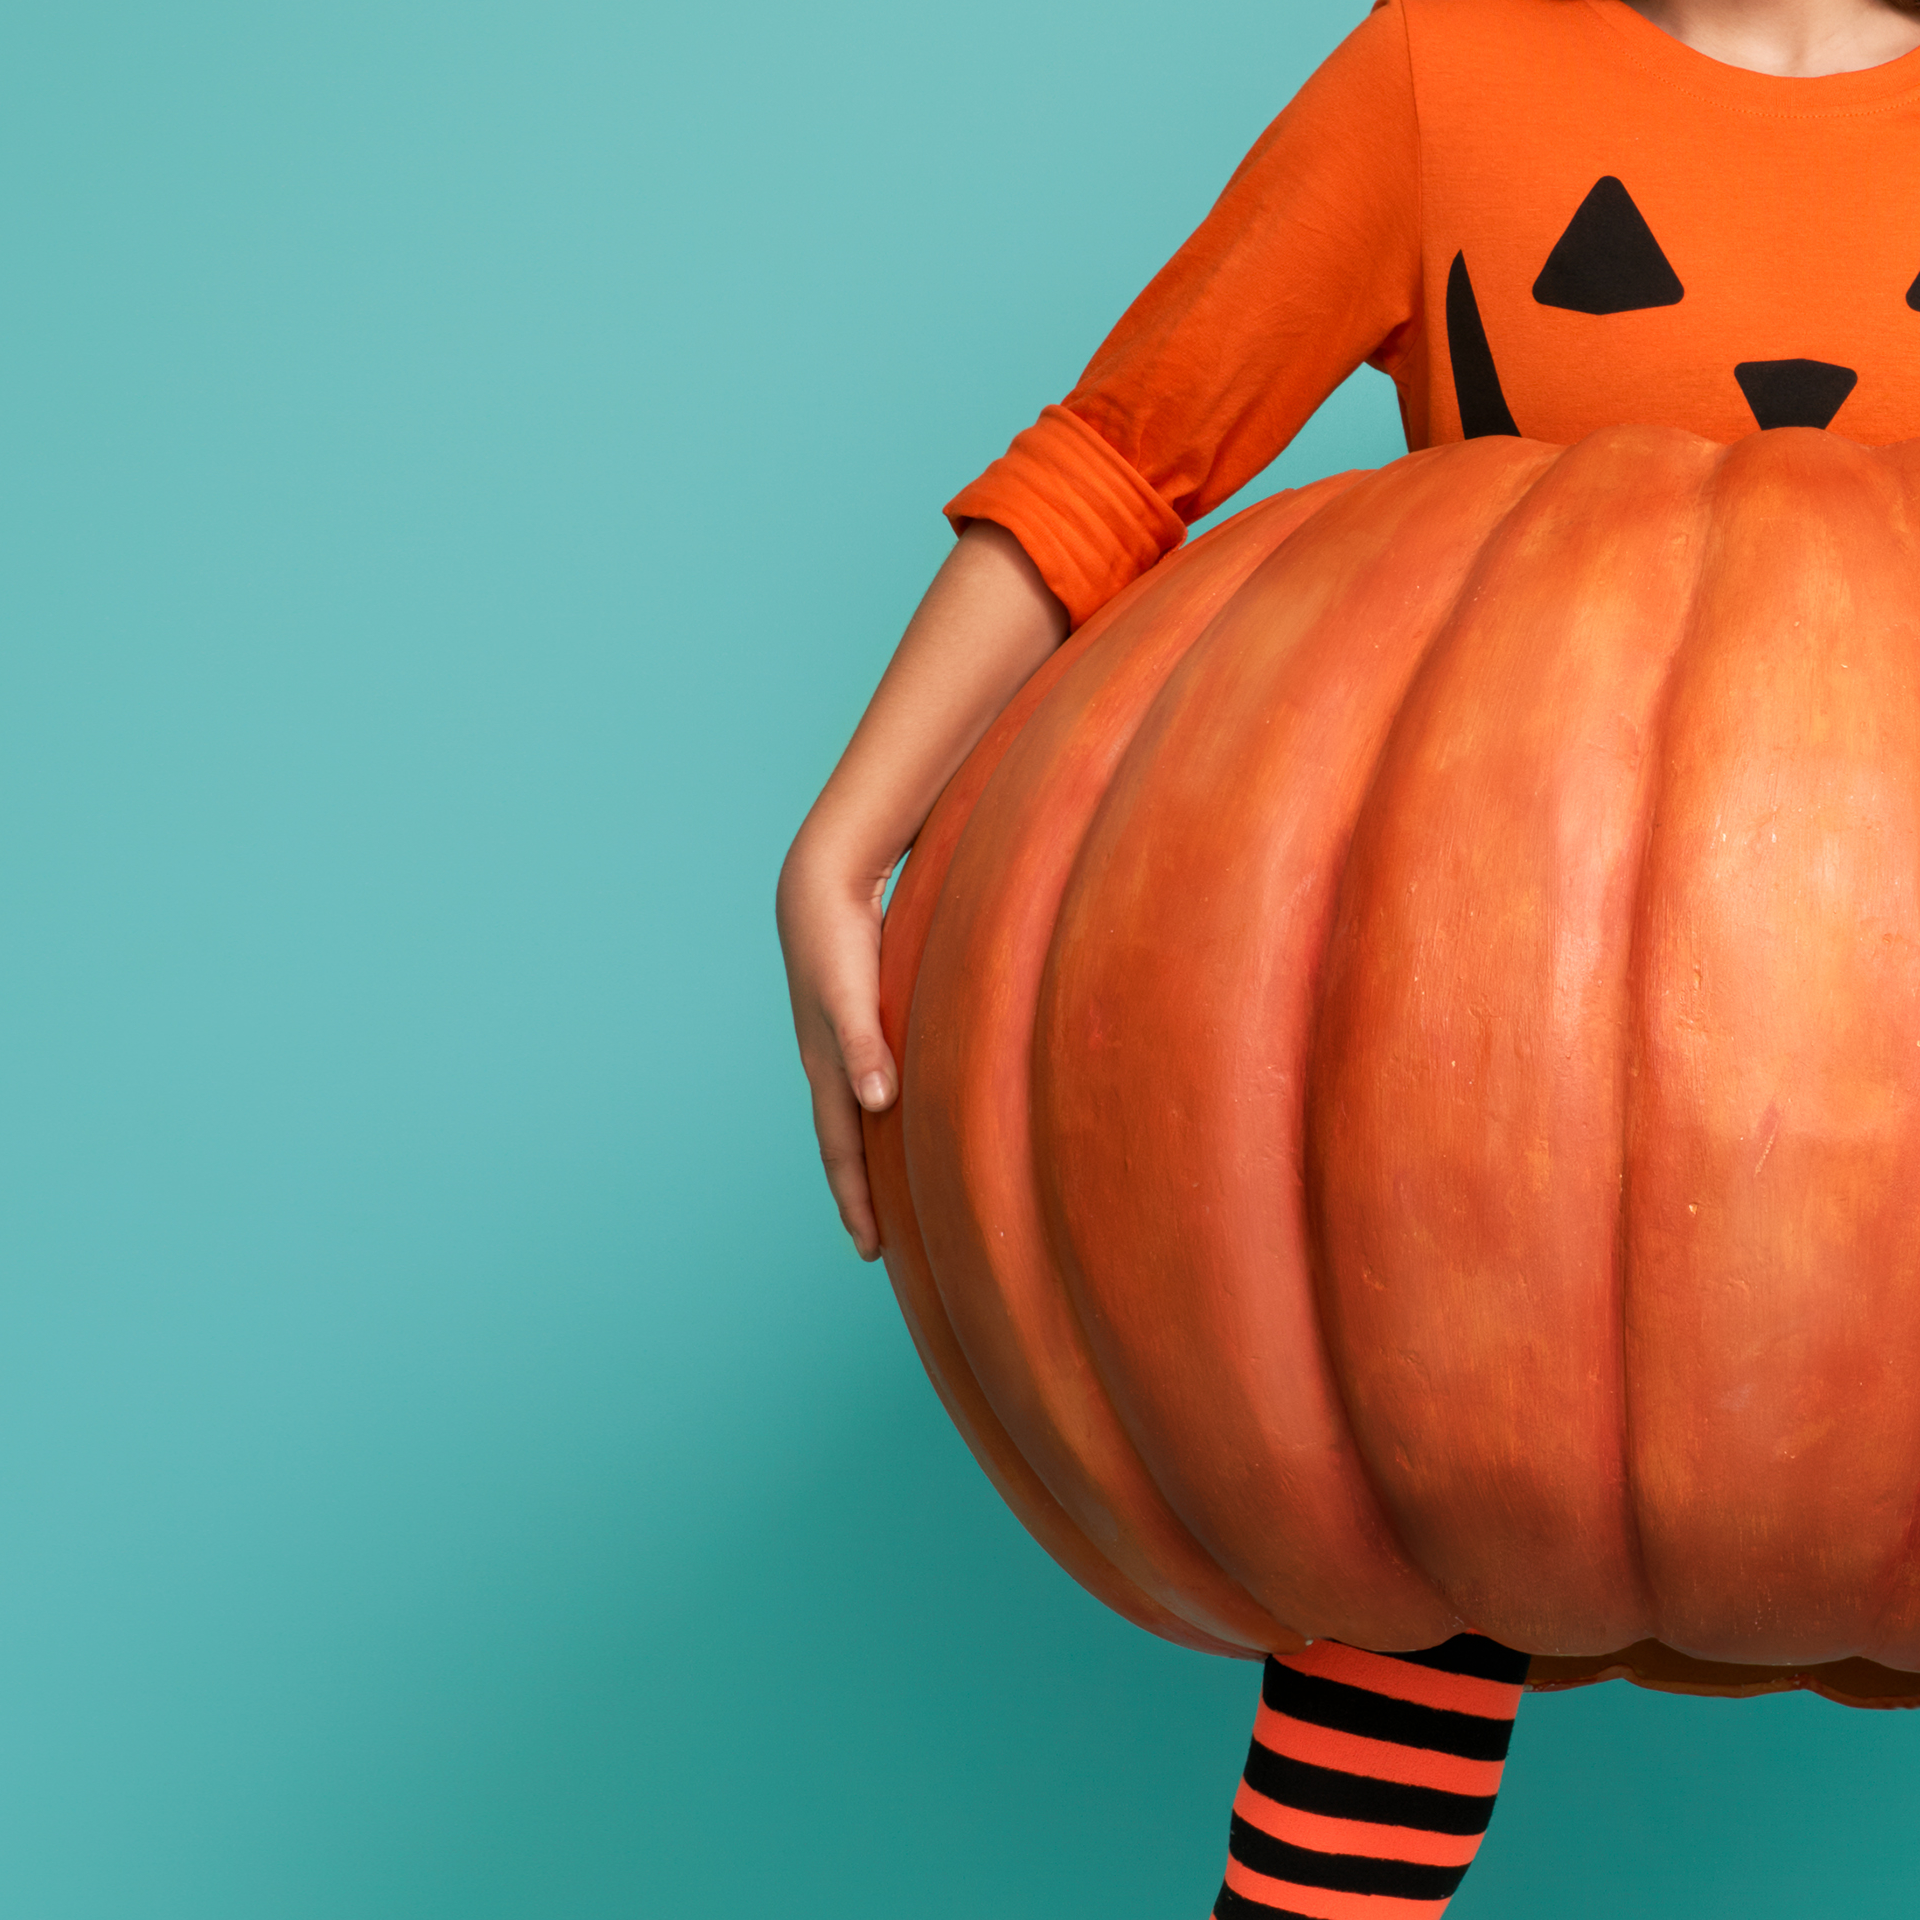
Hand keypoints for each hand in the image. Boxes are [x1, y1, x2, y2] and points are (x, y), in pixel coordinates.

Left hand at [778, 528, 1074, 1261]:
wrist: (979, 672)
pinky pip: (841, 975)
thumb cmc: (1018, 766)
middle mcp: (818, 929)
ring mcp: (808, 903)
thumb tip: (1111, 1003)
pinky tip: (883, 1093)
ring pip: (822, 1038)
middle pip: (825, 1072)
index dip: (870, 1145)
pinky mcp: (820, 875)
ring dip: (845, 1125)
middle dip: (846, 1164)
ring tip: (867, 1212)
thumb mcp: (1028, 881)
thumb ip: (1038, 941)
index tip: (888, 1222)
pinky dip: (860, 1036)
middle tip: (868, 1248)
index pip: (857, 1065)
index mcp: (862, 944)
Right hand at [780, 844, 901, 1260]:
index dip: (857, 1201)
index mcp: (828, 1069)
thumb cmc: (837, 939)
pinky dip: (875, 1114)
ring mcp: (837, 1044)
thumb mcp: (851, 995)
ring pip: (851, 1117)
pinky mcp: (853, 1021)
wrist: (818, 886)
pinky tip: (892, 1119)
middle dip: (857, 1196)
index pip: (842, 1152)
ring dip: (864, 1160)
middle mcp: (830, 1065)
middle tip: (876, 1246)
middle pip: (843, 1145)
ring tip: (882, 1195)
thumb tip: (877, 1103)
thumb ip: (865, 1044)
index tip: (872, 1250)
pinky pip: (864, 1082)